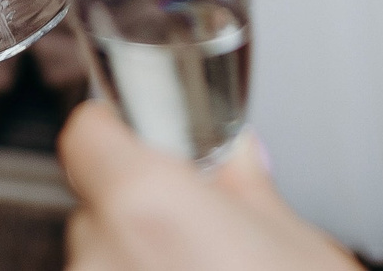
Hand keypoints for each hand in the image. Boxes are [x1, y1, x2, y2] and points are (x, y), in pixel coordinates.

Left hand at [60, 104, 353, 270]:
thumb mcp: (296, 243)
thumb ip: (248, 187)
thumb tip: (236, 157)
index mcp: (147, 206)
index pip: (86, 133)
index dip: (115, 127)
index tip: (144, 131)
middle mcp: (100, 255)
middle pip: (99, 200)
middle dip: (144, 204)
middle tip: (201, 222)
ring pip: (104, 252)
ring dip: (142, 252)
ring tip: (207, 266)